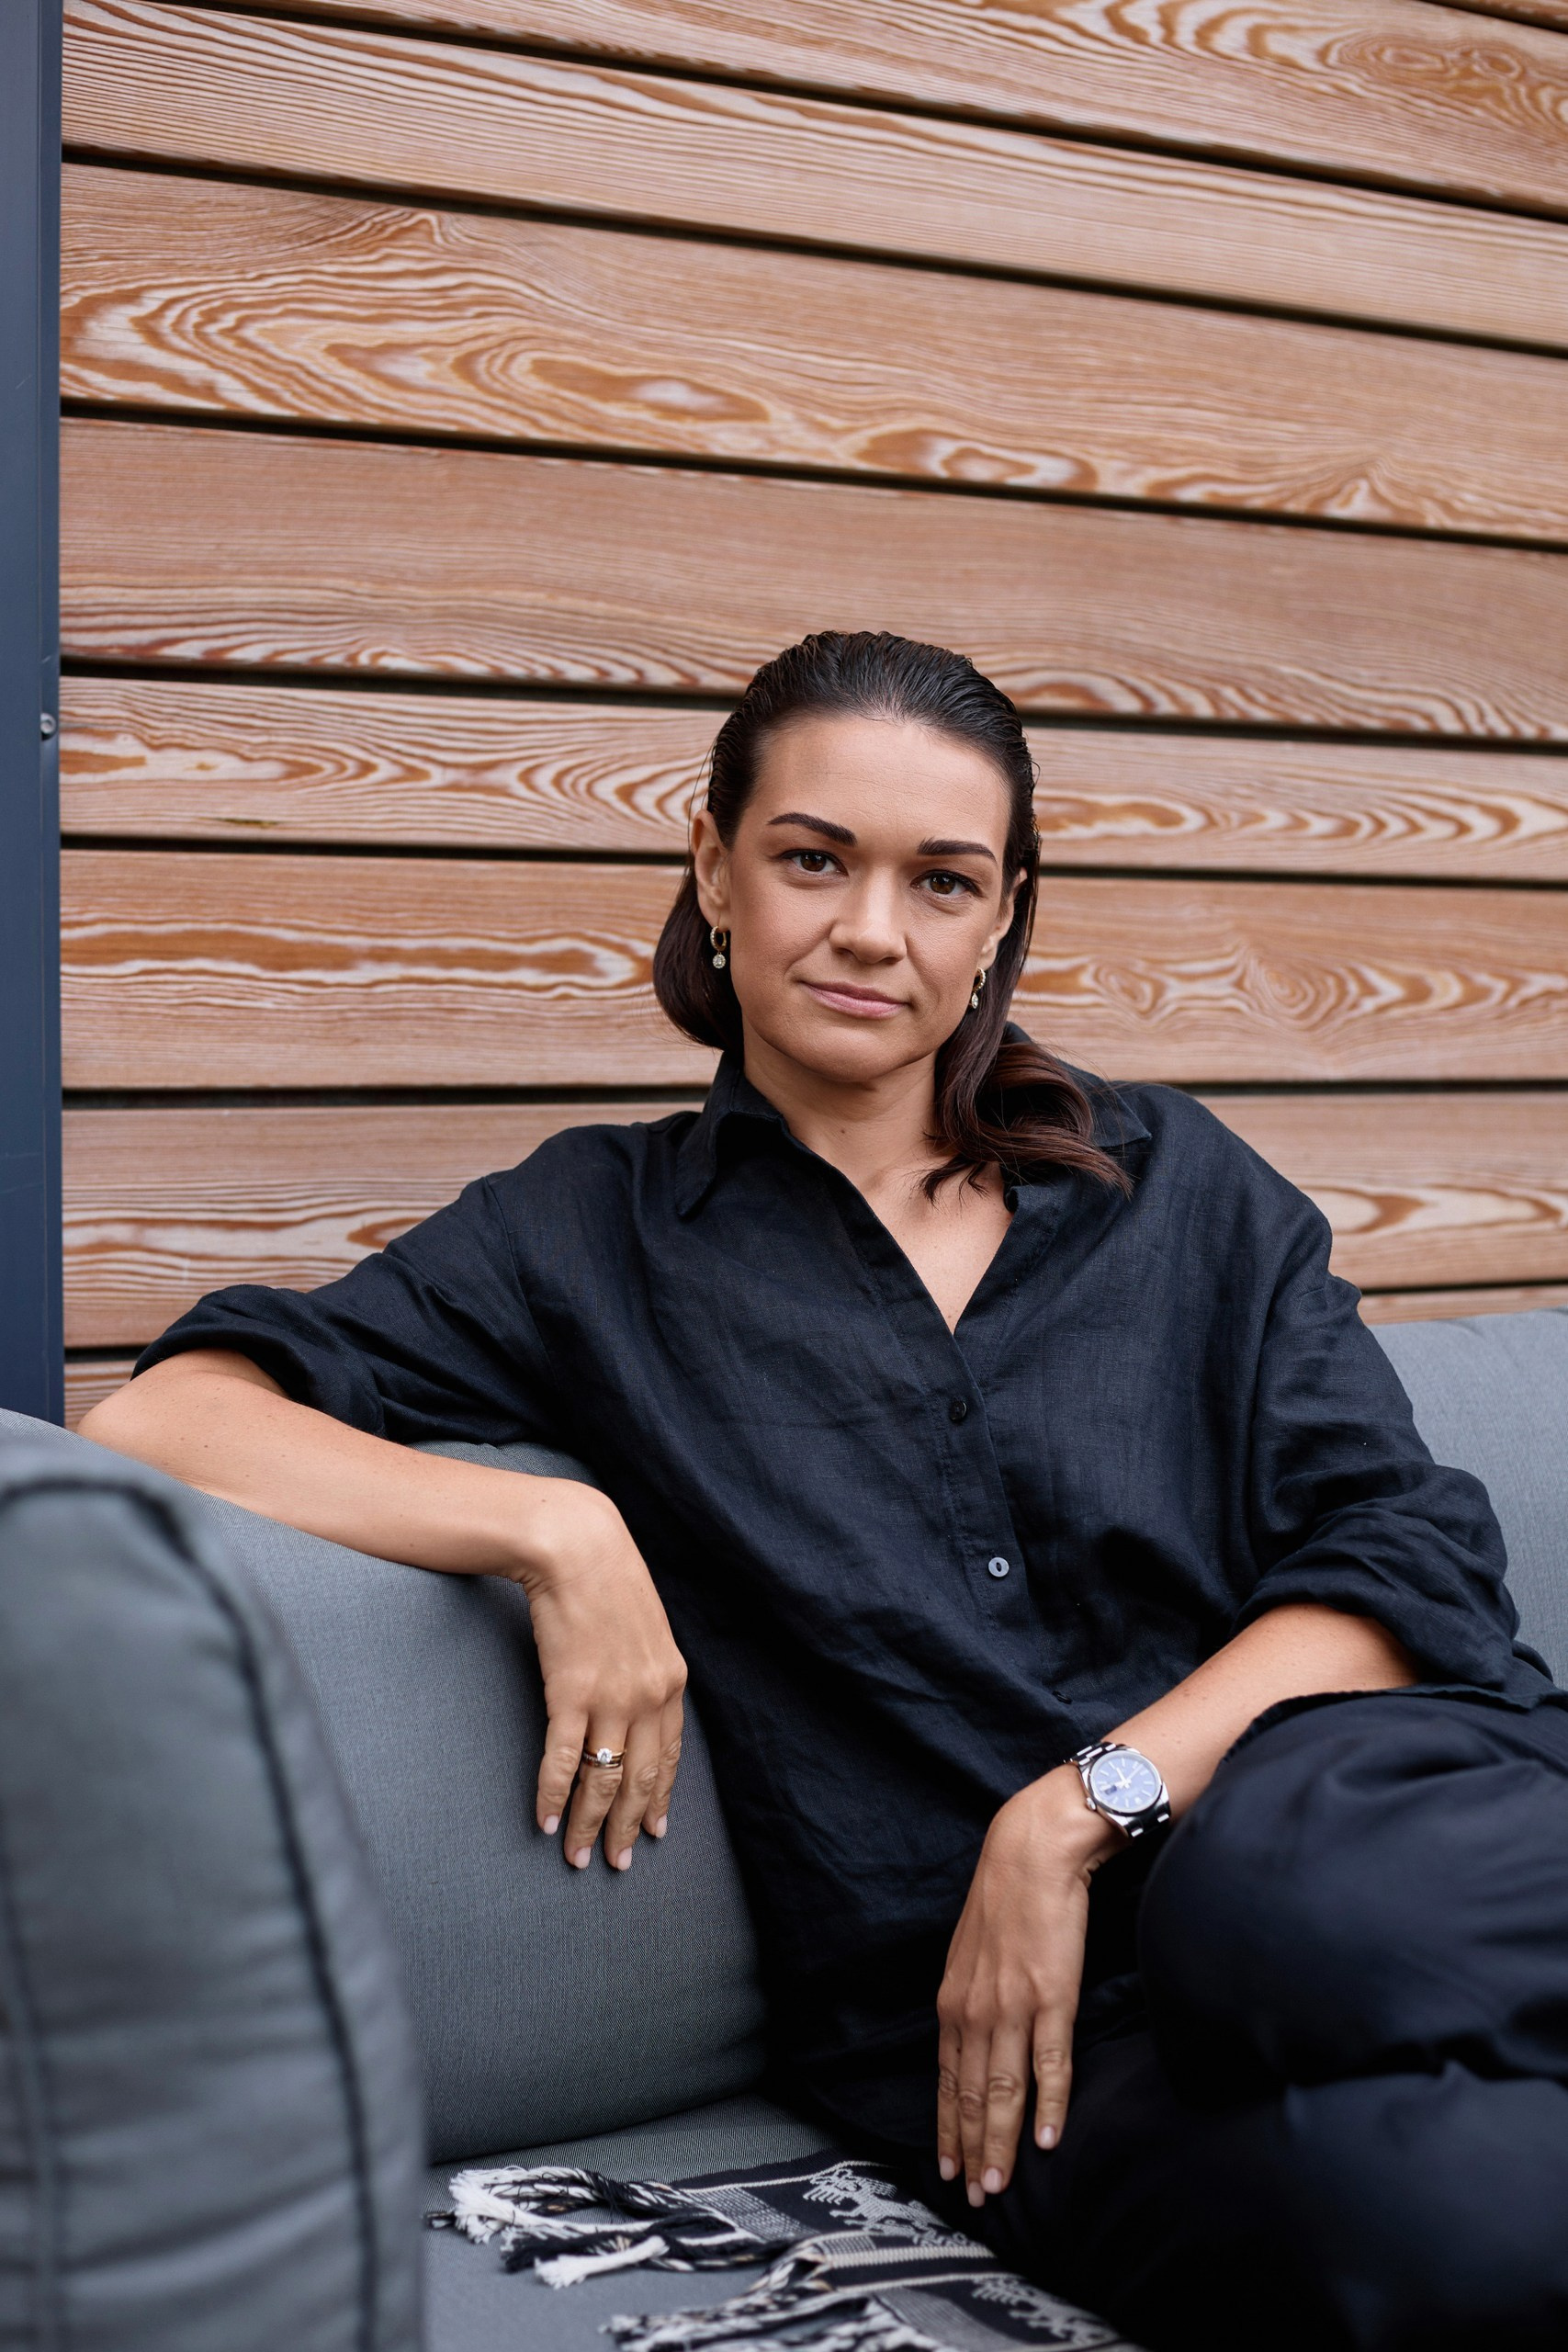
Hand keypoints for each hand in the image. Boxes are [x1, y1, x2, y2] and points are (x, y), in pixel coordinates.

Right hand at [509, 1480, 686, 1872]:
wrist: (576, 1545)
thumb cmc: (606, 1578)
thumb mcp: (644, 1626)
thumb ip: (647, 1667)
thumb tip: (636, 1699)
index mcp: (671, 1680)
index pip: (670, 1756)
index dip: (660, 1797)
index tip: (653, 1830)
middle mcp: (649, 1695)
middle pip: (641, 1779)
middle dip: (628, 1826)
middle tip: (617, 1862)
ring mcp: (611, 1697)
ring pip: (604, 1780)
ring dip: (590, 1825)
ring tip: (579, 1856)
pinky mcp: (571, 1693)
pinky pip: (564, 1761)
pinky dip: (554, 1797)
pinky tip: (546, 1822)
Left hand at [936, 1766, 1118, 2203]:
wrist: (1033, 1853)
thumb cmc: (1006, 1899)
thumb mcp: (972, 1954)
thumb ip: (971, 1998)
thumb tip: (973, 2036)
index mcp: (954, 2002)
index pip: (949, 2081)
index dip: (949, 2128)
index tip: (948, 2167)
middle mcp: (976, 2011)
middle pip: (973, 2097)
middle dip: (971, 2150)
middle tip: (975, 2197)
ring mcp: (1014, 2007)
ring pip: (1005, 2092)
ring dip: (1002, 2144)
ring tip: (1001, 2185)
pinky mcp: (1053, 1998)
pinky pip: (1050, 2065)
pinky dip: (1049, 2107)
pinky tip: (1049, 2141)